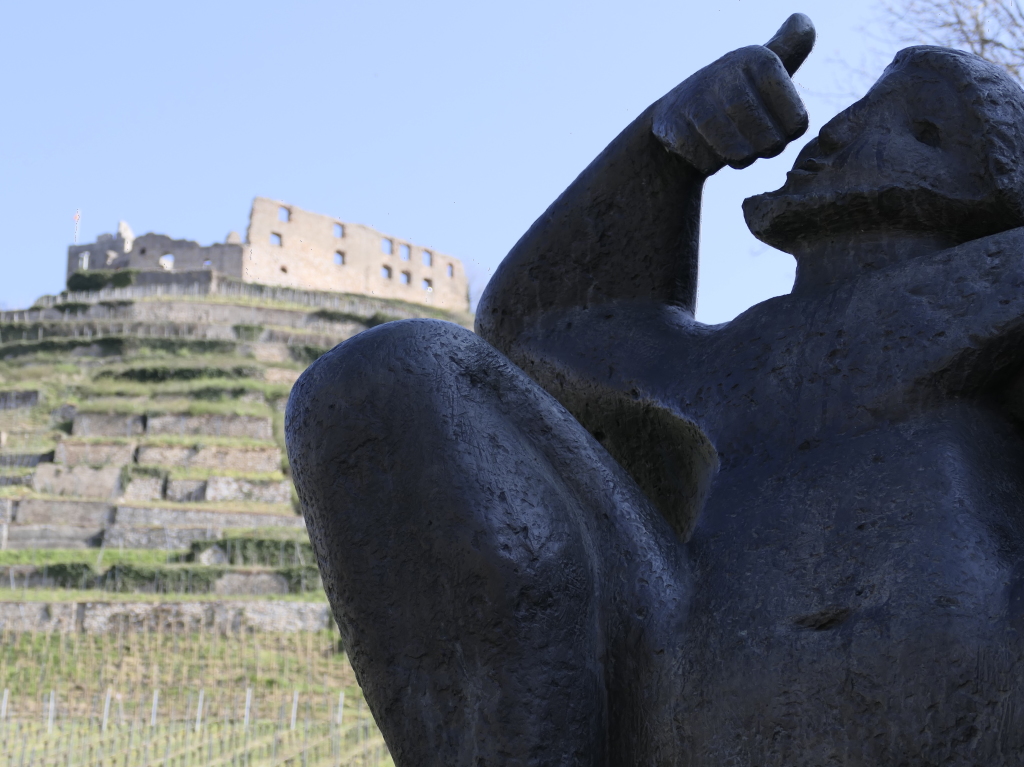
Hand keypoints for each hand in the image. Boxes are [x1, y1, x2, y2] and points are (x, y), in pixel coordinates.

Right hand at [653, 13, 814, 174]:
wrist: (677, 113)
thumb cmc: (732, 94)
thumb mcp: (762, 69)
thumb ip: (790, 46)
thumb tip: (801, 19)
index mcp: (759, 59)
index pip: (797, 123)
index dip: (785, 136)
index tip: (771, 124)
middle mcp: (728, 73)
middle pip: (769, 141)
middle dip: (761, 150)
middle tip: (750, 140)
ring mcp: (697, 98)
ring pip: (739, 154)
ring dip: (738, 158)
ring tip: (731, 145)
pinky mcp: (673, 124)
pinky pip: (707, 162)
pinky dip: (710, 162)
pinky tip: (704, 146)